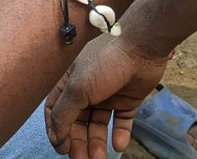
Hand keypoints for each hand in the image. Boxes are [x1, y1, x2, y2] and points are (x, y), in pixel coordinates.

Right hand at [46, 36, 166, 157]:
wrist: (141, 48)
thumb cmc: (104, 63)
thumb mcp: (77, 88)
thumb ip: (63, 114)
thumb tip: (56, 137)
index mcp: (70, 82)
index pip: (56, 110)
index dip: (56, 130)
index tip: (62, 148)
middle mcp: (87, 90)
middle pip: (77, 122)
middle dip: (78, 142)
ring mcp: (108, 96)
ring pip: (98, 125)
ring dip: (97, 143)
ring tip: (100, 158)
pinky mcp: (127, 100)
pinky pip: (121, 122)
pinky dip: (119, 135)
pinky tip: (118, 144)